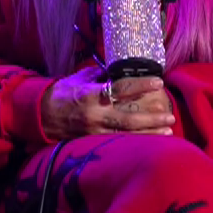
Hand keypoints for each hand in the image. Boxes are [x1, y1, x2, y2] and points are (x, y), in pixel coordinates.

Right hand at [39, 66, 176, 140]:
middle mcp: (94, 115)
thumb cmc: (63, 93)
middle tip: (170, 116)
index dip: (140, 86)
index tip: (158, 82)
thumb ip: (101, 75)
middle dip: (151, 119)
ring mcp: (94, 131)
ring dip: (148, 134)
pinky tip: (150, 141)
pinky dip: (135, 142)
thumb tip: (121, 70)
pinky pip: (118, 143)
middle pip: (128, 119)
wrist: (41, 115)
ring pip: (126, 135)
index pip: (120, 89)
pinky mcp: (92, 142)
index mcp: (91, 94)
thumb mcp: (80, 79)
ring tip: (168, 131)